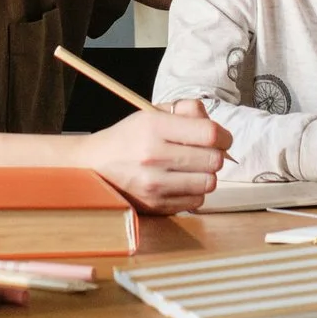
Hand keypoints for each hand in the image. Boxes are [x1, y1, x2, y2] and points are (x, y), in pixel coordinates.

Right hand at [82, 98, 230, 213]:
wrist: (92, 166)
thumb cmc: (128, 138)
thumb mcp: (151, 114)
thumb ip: (186, 112)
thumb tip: (217, 129)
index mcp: (154, 127)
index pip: (210, 134)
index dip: (224, 136)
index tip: (221, 138)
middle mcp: (154, 156)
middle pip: (214, 160)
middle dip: (214, 155)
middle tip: (203, 153)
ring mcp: (155, 184)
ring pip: (209, 182)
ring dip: (206, 175)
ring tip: (191, 168)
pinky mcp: (156, 205)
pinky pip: (197, 201)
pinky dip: (194, 192)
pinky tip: (180, 183)